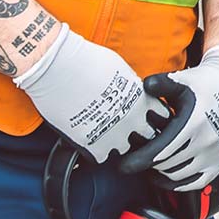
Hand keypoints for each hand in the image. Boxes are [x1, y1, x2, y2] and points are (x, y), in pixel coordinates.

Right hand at [14, 25, 168, 163]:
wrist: (57, 67)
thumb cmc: (86, 60)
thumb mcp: (120, 70)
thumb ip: (131, 86)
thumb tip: (132, 91)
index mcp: (143, 99)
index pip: (162, 118)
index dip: (151, 117)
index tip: (141, 115)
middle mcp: (133, 119)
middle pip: (146, 137)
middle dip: (137, 133)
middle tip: (121, 127)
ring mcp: (114, 135)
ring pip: (123, 150)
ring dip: (114, 144)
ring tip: (101, 133)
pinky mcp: (92, 146)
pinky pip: (100, 158)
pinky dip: (94, 151)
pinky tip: (87, 139)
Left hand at [125, 45, 218, 189]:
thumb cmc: (204, 83)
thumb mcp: (182, 79)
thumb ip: (160, 84)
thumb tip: (143, 87)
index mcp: (194, 123)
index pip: (159, 152)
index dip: (137, 161)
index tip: (122, 166)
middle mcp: (207, 141)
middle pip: (165, 165)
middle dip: (147, 164)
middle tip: (136, 158)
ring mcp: (215, 154)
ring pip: (178, 176)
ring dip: (160, 173)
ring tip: (151, 163)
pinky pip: (194, 183)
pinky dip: (178, 183)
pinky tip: (167, 174)